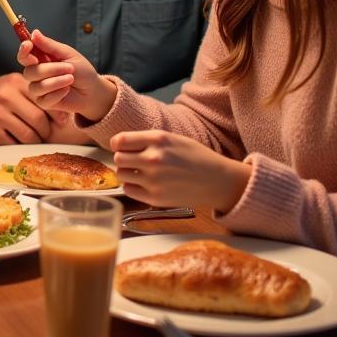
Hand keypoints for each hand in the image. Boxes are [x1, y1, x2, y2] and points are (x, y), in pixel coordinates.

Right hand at [0, 72, 59, 143]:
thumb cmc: (1, 94)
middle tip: (47, 133)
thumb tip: (64, 117)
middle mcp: (5, 96)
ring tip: (36, 138)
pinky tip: (20, 140)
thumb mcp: (16, 85)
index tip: (61, 122)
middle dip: (47, 131)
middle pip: (38, 120)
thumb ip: (38, 96)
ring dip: (36, 140)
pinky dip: (21, 144)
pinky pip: (14, 143)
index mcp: (16, 82)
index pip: (44, 101)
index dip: (56, 115)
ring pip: (28, 135)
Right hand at [16, 30, 116, 122]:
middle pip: (29, 71)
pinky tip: (66, 90)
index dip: (23, 51)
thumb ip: (50, 45)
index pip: (24, 55)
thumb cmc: (81, 70)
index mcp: (40, 59)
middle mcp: (36, 73)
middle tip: (69, 68)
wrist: (93, 90)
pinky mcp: (44, 102)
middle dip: (50, 69)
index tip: (29, 45)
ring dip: (56, 82)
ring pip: (36, 86)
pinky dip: (57, 93)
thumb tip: (34, 33)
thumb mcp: (68, 54)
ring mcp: (39, 88)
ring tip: (71, 79)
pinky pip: (43, 99)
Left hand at [110, 131, 251, 211]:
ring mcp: (154, 179)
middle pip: (117, 158)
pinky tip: (144, 184)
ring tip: (139, 173)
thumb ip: (147, 140)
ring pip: (121, 174)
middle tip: (132, 161)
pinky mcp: (156, 198)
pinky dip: (132, 187)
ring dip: (127, 173)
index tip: (121, 147)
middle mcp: (153, 158)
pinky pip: (128, 190)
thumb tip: (121, 144)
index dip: (117, 144)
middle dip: (123, 159)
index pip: (120, 140)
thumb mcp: (172, 138)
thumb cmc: (196, 157)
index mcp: (158, 139)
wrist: (219, 181)